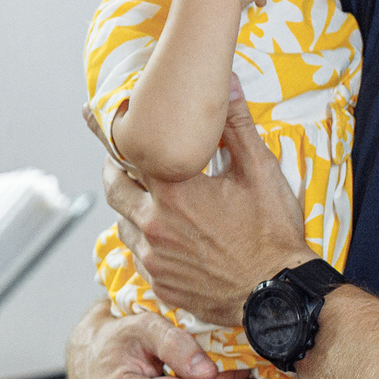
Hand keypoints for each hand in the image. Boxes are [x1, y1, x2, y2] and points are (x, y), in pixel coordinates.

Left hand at [104, 86, 306, 326]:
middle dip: (115, 171)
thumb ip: (236, 125)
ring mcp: (154, 259)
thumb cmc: (273, 234)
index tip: (98, 120)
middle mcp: (154, 225)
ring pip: (124, 225)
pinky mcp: (161, 284)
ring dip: (131, 208)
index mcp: (173, 191)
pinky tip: (168, 236)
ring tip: (151, 200)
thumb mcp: (260, 172)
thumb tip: (228, 82)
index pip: (125, 152)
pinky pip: (141, 256)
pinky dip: (147, 241)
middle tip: (124, 161)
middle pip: (113, 189)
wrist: (279, 295)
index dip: (113, 135)